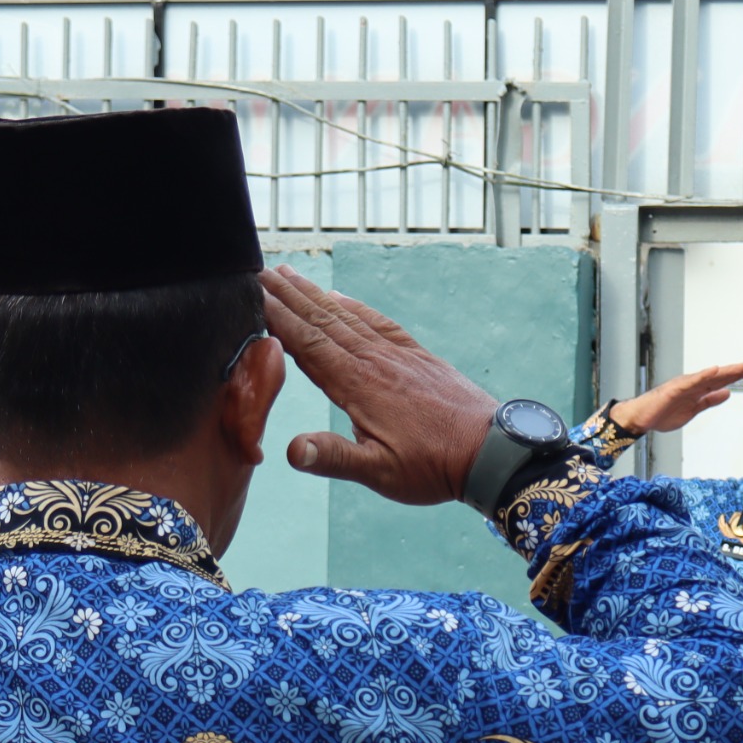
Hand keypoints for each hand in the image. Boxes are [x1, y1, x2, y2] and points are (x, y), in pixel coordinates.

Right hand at [261, 266, 496, 504]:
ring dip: (315, 293)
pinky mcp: (415, 356)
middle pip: (322, 319)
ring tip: (290, 274)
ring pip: (347, 315)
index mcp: (358, 385)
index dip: (277, 318)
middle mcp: (374, 360)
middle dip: (288, 294)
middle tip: (259, 270)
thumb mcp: (380, 472)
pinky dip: (354, 305)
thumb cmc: (435, 466)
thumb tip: (291, 451)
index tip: (251, 294)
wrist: (492, 451)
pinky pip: (377, 322)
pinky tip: (341, 297)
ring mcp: (396, 354)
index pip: (307, 343)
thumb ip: (333, 458)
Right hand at [609, 362, 742, 435]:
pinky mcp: (674, 389)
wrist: (642, 418)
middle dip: (736, 371)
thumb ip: (709, 401)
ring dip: (725, 371)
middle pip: (719, 376)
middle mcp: (693, 384)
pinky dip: (703, 375)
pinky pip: (691, 381)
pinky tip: (715, 370)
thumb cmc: (663, 413)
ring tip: (740, 366)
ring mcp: (684, 385)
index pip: (721, 381)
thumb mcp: (693, 410)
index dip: (737, 376)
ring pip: (708, 376)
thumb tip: (726, 394)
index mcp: (698, 390)